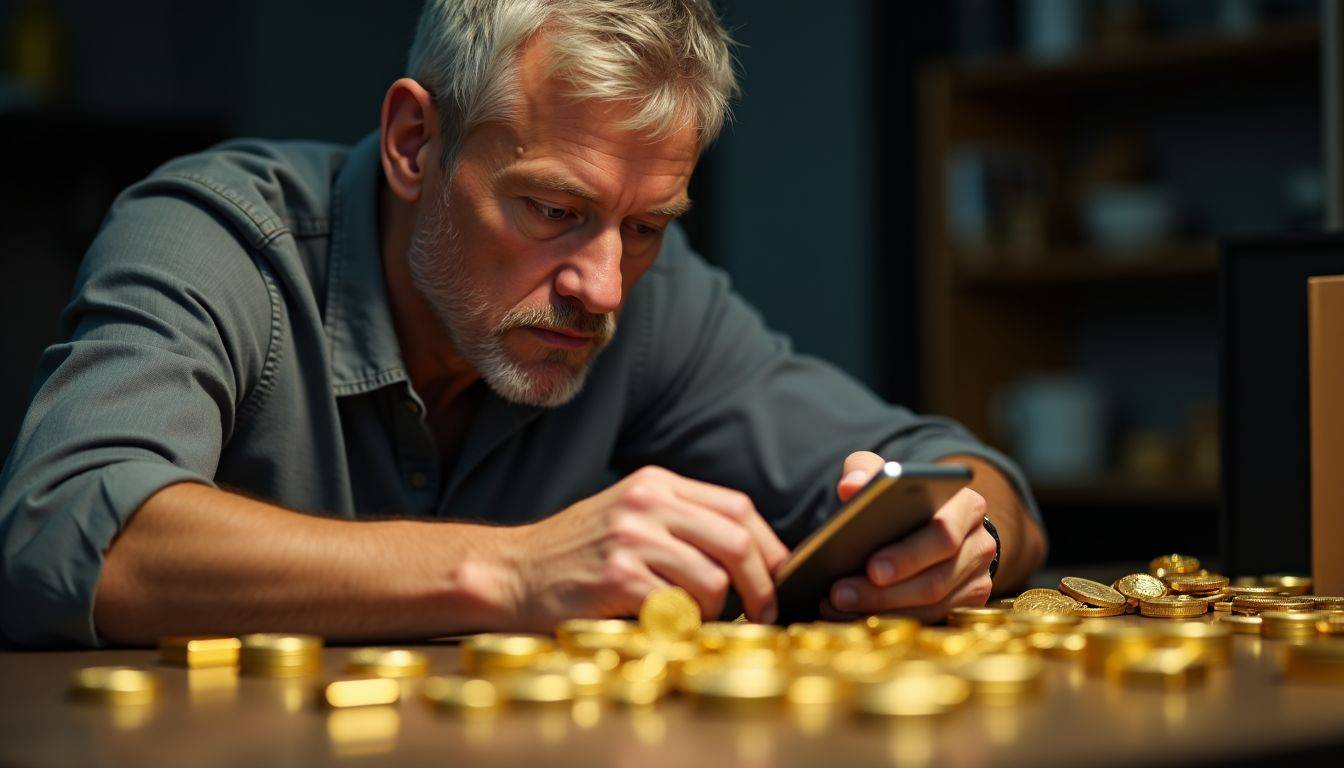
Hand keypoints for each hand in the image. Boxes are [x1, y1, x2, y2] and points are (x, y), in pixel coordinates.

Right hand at [508, 466, 788, 627]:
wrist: (509, 572)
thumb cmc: (575, 554)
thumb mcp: (629, 516)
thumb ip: (682, 524)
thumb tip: (752, 558)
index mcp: (656, 483)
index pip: (738, 508)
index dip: (770, 548)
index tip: (779, 579)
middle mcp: (646, 501)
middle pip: (736, 540)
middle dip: (761, 585)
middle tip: (762, 614)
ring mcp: (630, 537)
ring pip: (713, 579)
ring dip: (714, 612)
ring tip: (692, 620)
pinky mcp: (616, 576)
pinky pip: (677, 606)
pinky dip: (682, 626)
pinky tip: (664, 628)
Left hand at [822, 451, 996, 622]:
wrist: (931, 524)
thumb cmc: (904, 499)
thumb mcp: (886, 476)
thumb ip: (865, 470)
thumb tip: (850, 486)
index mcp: (966, 506)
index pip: (944, 532)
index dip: (908, 554)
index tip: (871, 567)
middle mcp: (980, 543)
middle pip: (935, 577)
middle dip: (884, 591)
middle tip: (840, 593)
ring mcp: (978, 577)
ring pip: (931, 605)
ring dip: (880, 610)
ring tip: (836, 603)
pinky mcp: (969, 603)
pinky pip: (929, 619)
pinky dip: (888, 620)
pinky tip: (851, 614)